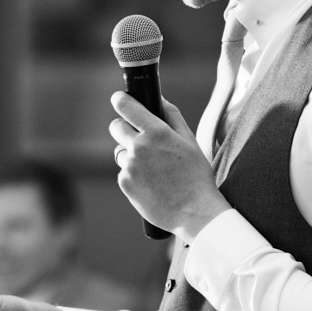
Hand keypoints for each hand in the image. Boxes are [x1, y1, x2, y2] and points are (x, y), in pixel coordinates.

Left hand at [110, 93, 229, 241]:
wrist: (194, 212)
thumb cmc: (196, 175)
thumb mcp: (189, 140)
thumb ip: (171, 115)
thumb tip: (159, 98)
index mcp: (156, 132)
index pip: (125, 106)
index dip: (120, 99)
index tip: (119, 99)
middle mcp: (139, 147)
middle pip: (116, 126)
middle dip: (124, 128)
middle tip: (138, 137)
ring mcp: (129, 166)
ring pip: (121, 151)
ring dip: (131, 155)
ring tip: (154, 169)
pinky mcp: (124, 183)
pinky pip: (124, 171)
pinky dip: (133, 175)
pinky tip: (151, 183)